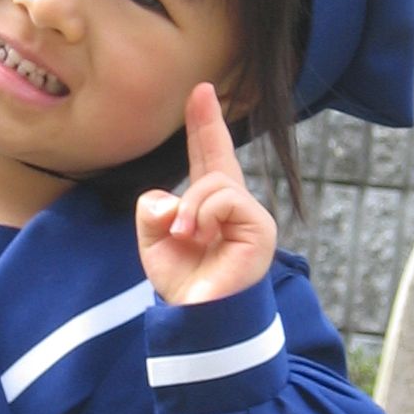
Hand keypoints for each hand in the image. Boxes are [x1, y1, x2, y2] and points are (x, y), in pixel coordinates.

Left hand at [136, 83, 276, 304]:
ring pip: (214, 183)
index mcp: (210, 208)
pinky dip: (203, 214)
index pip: (208, 158)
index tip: (202, 92)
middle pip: (217, 159)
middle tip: (199, 103)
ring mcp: (251, 217)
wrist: (199, 321)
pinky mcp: (260, 228)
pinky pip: (225, 199)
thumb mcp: (153, 242)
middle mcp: (234, 208)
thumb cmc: (183, 285)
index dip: (205, 125)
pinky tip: (200, 236)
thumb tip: (170, 198)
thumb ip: (152, 211)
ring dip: (190, 208)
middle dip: (206, 128)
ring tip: (184, 236)